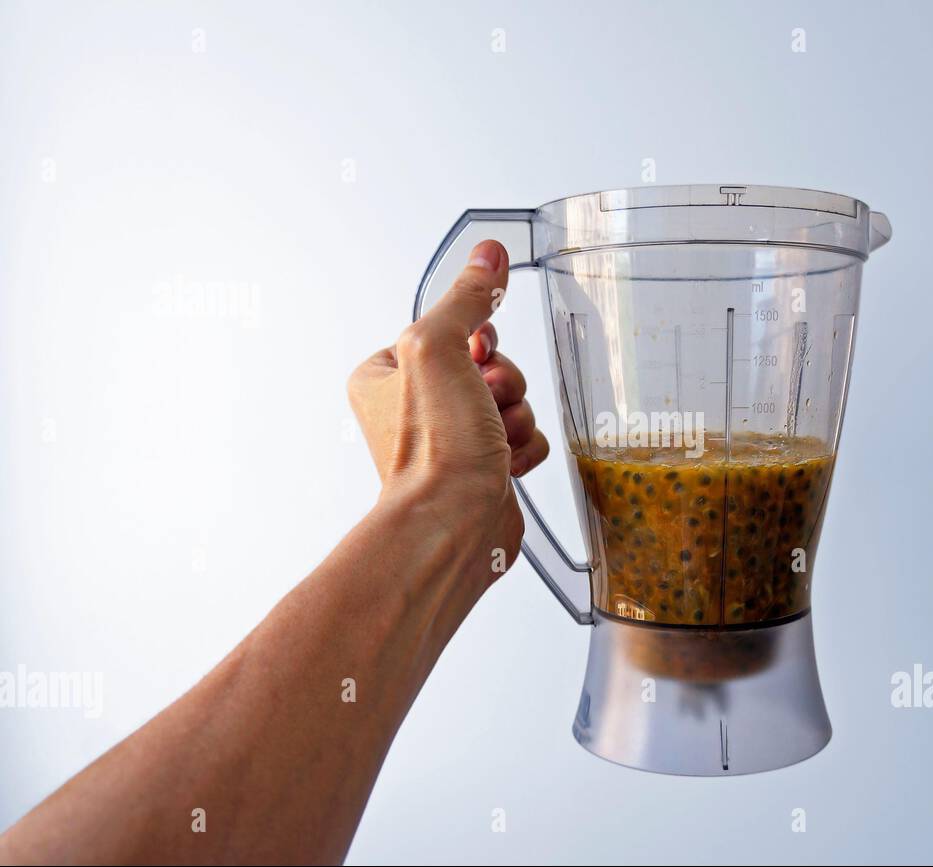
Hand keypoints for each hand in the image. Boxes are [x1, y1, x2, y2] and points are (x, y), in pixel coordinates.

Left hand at [347, 240, 547, 570]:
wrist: (454, 525)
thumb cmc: (435, 450)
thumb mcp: (440, 348)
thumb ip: (466, 298)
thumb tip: (487, 254)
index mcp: (386, 377)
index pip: (450, 331)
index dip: (476, 343)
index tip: (475, 360)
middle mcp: (414, 409)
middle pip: (487, 365)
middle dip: (503, 384)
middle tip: (487, 404)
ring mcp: (450, 442)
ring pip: (511, 402)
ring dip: (515, 417)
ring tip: (496, 441)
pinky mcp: (482, 471)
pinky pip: (524, 439)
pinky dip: (525, 448)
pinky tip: (507, 464)